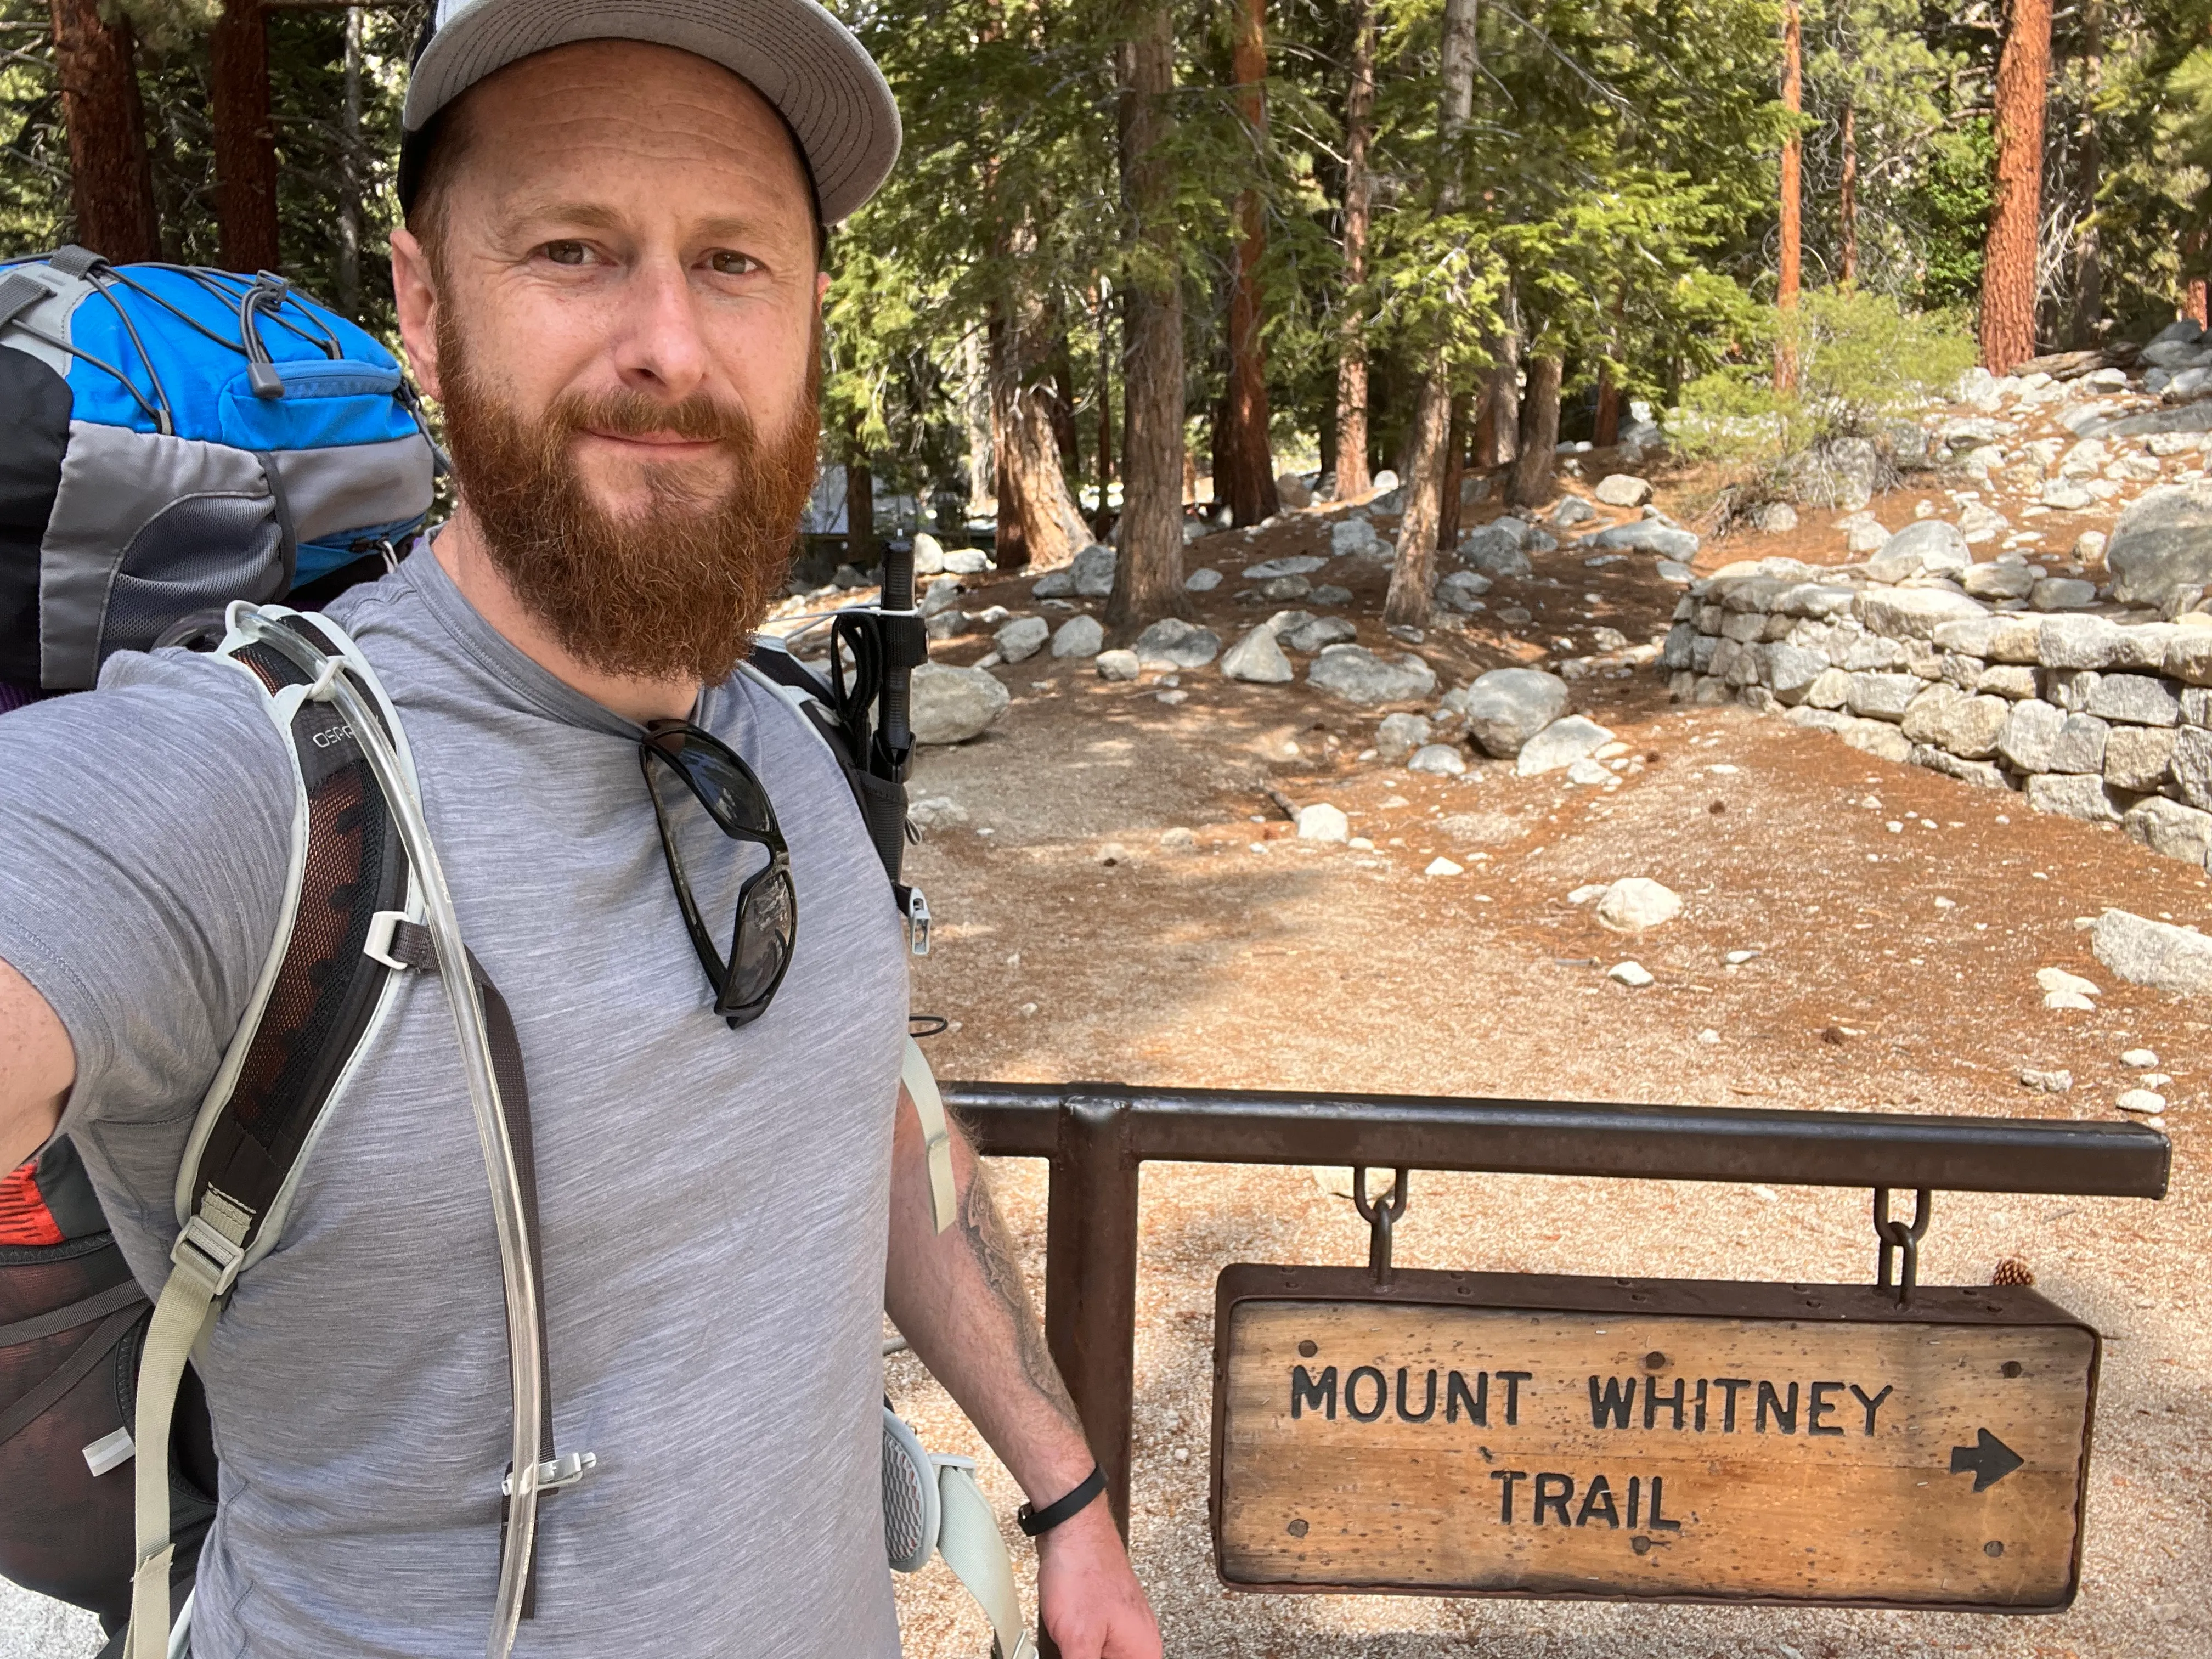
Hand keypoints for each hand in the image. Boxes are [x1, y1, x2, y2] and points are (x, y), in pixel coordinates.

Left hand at [1034, 1500, 1160, 1658]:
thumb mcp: (1078, 1641)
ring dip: (1076, 1655)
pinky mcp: (1099, 1615)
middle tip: (1070, 1646)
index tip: (1082, 1656)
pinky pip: (1089, 1645)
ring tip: (1064, 1634)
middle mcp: (1137, 1640)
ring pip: (1097, 1657)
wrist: (1070, 1526)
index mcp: (1144, 1652)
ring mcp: (1118, 1626)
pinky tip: (1058, 1637)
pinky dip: (1072, 1648)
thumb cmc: (1083, 1569)